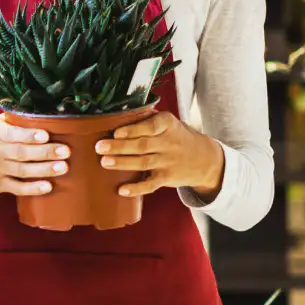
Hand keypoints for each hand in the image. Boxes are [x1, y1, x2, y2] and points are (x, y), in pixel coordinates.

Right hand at [0, 112, 70, 209]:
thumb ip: (9, 121)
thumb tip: (35, 110)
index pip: (13, 134)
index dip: (29, 135)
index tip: (46, 134)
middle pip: (23, 153)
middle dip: (45, 152)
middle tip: (66, 151)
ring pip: (24, 171)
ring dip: (44, 170)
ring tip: (64, 167)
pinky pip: (17, 188)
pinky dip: (32, 189)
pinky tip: (47, 187)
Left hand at [95, 110, 224, 198]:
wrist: (204, 159)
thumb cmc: (176, 136)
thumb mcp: (168, 122)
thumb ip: (146, 118)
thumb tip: (115, 114)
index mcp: (168, 124)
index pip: (151, 126)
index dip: (133, 130)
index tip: (116, 132)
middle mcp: (169, 143)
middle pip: (142, 145)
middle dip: (119, 147)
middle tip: (99, 147)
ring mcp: (168, 162)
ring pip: (143, 163)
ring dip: (122, 163)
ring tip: (104, 162)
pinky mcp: (167, 178)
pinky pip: (151, 185)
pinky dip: (136, 188)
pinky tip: (122, 190)